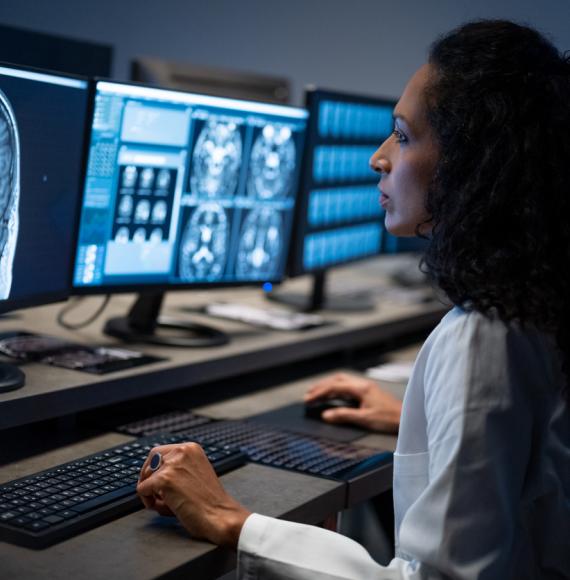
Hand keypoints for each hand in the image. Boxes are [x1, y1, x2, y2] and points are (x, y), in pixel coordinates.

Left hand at [136, 442, 250, 547]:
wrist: (219, 515)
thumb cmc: (211, 501)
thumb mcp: (196, 473)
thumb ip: (178, 469)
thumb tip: (153, 476)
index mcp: (191, 448)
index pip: (162, 451)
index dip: (156, 469)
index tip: (156, 481)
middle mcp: (181, 451)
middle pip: (151, 459)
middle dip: (149, 477)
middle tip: (154, 493)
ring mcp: (172, 464)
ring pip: (145, 476)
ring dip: (150, 491)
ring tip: (165, 504)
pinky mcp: (164, 479)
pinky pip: (142, 489)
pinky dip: (147, 501)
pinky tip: (164, 508)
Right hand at [304, 372, 401, 432]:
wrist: (407, 419)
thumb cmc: (389, 419)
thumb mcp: (364, 419)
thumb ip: (344, 415)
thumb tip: (325, 415)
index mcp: (361, 388)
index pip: (335, 387)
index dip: (319, 392)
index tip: (308, 399)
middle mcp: (363, 384)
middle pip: (337, 380)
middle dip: (321, 386)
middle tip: (309, 395)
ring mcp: (366, 387)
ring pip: (343, 382)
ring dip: (329, 386)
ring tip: (318, 394)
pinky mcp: (369, 392)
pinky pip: (348, 387)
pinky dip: (337, 390)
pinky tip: (334, 397)